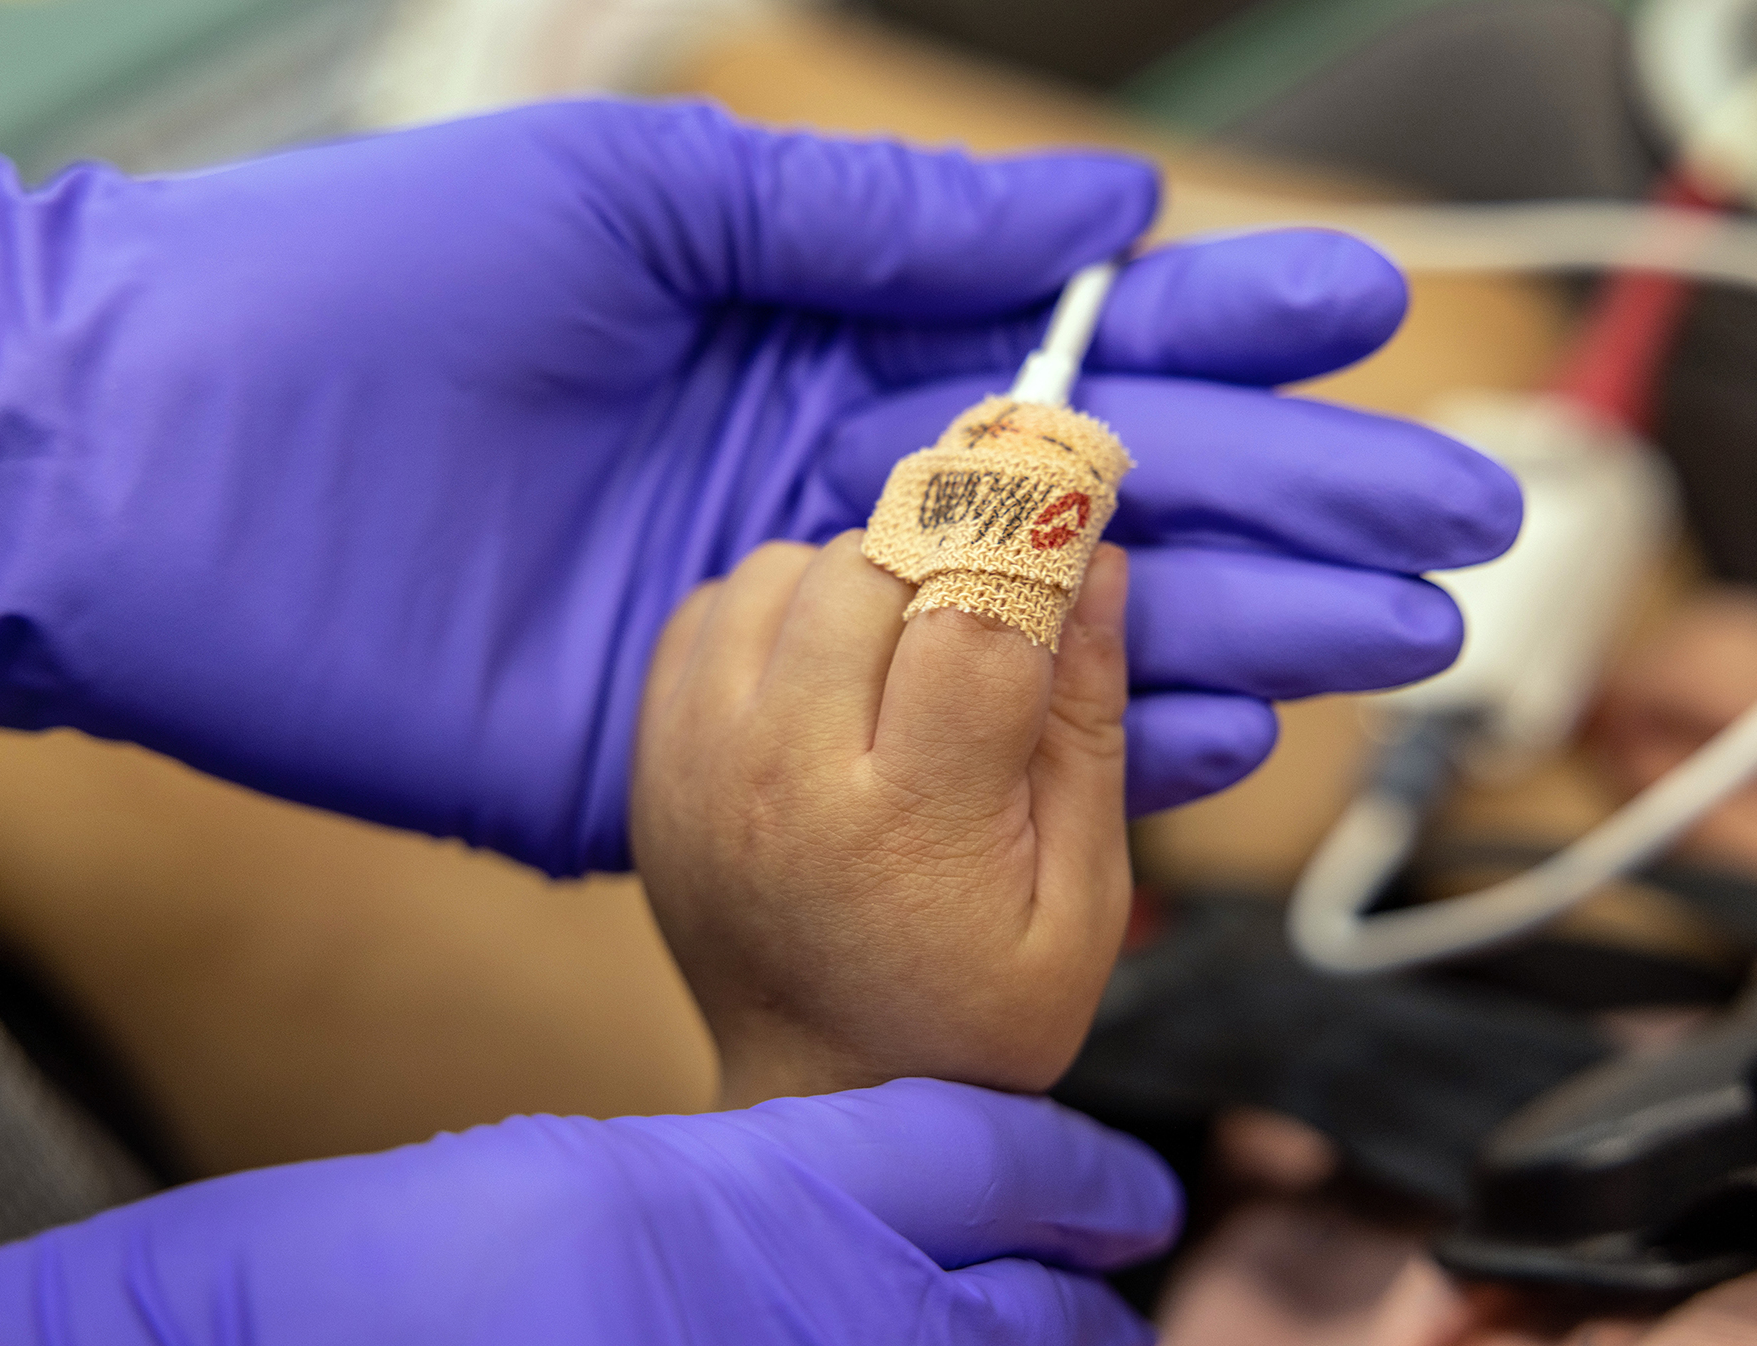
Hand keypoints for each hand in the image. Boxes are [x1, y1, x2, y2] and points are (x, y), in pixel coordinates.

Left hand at [0, 99, 1517, 874]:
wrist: (167, 475)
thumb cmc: (376, 297)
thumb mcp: (647, 199)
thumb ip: (872, 224)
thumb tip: (1100, 209)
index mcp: (826, 332)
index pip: (1080, 332)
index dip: (1235, 325)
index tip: (1374, 320)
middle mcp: (839, 476)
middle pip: (1114, 496)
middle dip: (1293, 496)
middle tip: (1456, 521)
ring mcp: (806, 615)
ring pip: (1063, 632)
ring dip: (1239, 631)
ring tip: (1399, 639)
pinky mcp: (744, 739)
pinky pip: (948, 748)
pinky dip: (1085, 744)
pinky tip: (1222, 733)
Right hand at [0, 1078, 1179, 1345]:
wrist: (281, 1340)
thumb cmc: (423, 1256)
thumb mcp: (615, 1185)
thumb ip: (763, 1203)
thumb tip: (867, 1250)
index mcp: (766, 1183)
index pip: (986, 1160)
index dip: (1080, 1182)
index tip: (1134, 1202)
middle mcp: (805, 1303)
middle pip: (1019, 1321)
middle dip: (1080, 1321)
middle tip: (1116, 1316)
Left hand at [634, 533, 1130, 1105]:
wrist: (823, 1093)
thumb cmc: (974, 1006)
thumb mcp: (1082, 901)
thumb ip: (1089, 727)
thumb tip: (1100, 567)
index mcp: (910, 819)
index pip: (972, 611)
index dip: (1031, 535)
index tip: (1068, 498)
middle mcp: (784, 774)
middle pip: (873, 565)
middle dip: (951, 560)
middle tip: (986, 616)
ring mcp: (701, 761)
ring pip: (786, 566)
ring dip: (861, 580)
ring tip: (901, 658)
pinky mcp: (656, 756)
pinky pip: (716, 603)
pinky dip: (779, 608)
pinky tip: (823, 676)